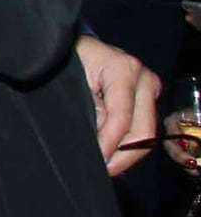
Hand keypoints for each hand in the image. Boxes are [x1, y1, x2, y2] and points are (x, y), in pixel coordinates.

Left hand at [75, 34, 159, 176]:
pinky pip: (141, 128)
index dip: (109, 143)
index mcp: (123, 69)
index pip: (120, 117)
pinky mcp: (146, 98)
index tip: (96, 161)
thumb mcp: (71, 82)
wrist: (77, 46)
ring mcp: (148, 88)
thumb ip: (86, 108)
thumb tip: (97, 140)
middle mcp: (143, 78)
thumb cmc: (69, 60)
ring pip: (145, 133)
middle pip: (142, 130)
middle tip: (103, 170)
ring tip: (104, 165)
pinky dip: (126, 145)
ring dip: (125, 153)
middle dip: (122, 155)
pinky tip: (110, 154)